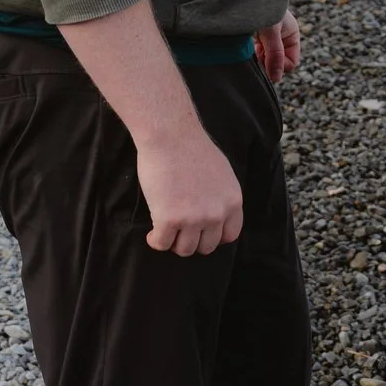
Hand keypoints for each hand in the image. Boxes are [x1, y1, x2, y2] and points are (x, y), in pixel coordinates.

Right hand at [133, 122, 245, 255]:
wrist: (170, 135)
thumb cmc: (191, 147)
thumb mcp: (221, 173)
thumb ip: (220, 196)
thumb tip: (212, 213)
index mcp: (232, 201)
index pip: (230, 235)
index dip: (213, 236)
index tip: (201, 232)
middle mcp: (217, 213)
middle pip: (206, 246)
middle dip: (192, 240)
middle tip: (180, 230)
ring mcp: (193, 218)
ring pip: (184, 249)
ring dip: (174, 242)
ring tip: (166, 230)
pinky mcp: (169, 219)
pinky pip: (162, 244)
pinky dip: (155, 241)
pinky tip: (152, 233)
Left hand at [255, 10, 300, 82]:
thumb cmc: (261, 7)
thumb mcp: (271, 31)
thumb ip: (275, 54)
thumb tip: (277, 78)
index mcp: (291, 35)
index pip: (291, 63)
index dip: (280, 66)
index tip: (266, 60)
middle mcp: (282, 39)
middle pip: (278, 63)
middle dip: (268, 63)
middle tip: (257, 52)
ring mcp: (268, 40)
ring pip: (266, 61)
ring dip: (259, 59)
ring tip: (251, 47)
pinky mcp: (256, 39)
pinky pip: (256, 56)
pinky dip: (251, 55)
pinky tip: (246, 47)